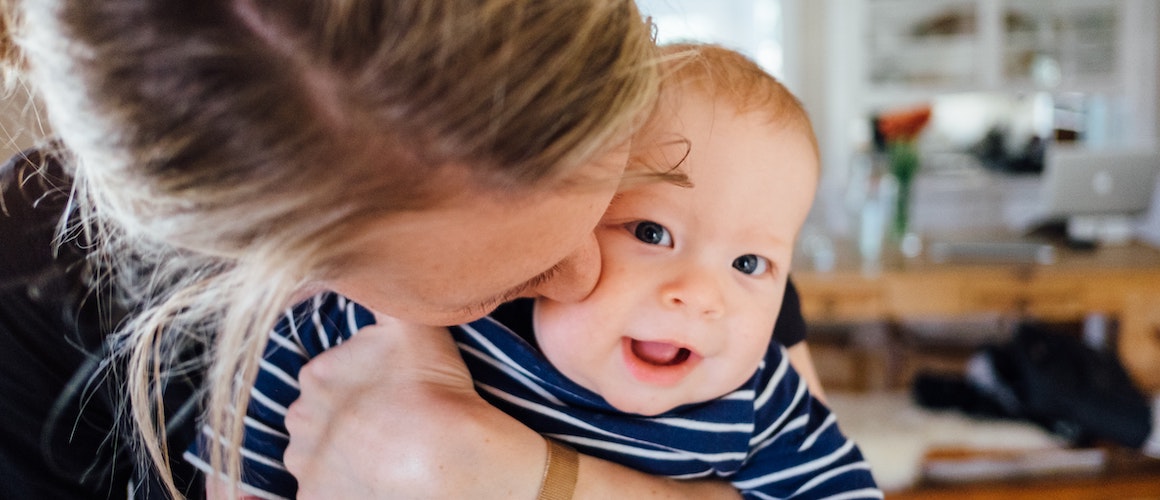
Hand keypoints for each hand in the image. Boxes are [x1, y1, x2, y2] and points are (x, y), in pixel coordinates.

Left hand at [283, 314, 544, 498]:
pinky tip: (372, 481)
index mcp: (316, 375)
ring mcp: (306, 465)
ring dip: (342, 457)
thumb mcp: (411, 323)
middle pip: (318, 420)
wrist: (445, 455)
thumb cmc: (432, 388)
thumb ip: (385, 295)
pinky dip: (341, 488)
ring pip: (318, 458)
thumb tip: (363, 267)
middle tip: (388, 426)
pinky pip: (320, 493)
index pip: (327, 380)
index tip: (389, 396)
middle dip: (345, 423)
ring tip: (385, 457)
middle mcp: (300, 420)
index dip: (360, 388)